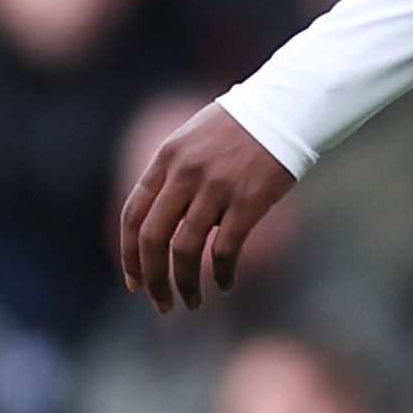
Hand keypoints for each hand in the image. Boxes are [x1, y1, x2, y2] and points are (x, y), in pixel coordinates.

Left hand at [117, 103, 297, 312]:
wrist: (282, 109)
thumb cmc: (236, 128)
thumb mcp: (190, 141)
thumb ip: (171, 178)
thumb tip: (160, 227)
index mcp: (165, 159)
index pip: (132, 214)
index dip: (129, 254)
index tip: (133, 282)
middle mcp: (183, 174)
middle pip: (152, 238)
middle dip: (152, 278)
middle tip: (160, 304)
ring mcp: (215, 187)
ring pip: (185, 250)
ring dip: (184, 284)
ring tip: (190, 302)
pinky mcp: (248, 200)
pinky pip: (225, 249)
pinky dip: (220, 273)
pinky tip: (224, 285)